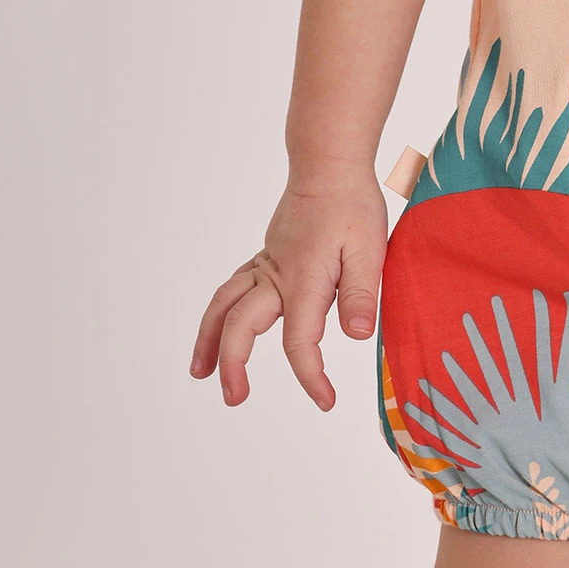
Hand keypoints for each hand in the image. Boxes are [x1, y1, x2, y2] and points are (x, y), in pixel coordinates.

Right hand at [190, 178, 387, 408]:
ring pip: (224, 305)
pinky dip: (219, 313)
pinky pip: (233, 288)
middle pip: (241, 325)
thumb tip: (355, 336)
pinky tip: (218, 329)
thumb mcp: (369, 248)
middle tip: (234, 398)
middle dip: (232, 364)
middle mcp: (276, 275)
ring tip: (199, 372)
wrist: (329, 166)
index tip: (325, 401)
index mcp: (303, 279)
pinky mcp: (266, 257)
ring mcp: (267, 265)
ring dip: (207, 340)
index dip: (310, 376)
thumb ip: (360, 293)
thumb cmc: (352, 205)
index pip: (299, 341)